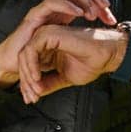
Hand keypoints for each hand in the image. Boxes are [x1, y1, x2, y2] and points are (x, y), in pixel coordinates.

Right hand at [0, 0, 114, 86]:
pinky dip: (67, 5)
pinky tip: (78, 13)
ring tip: (93, 12)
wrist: (14, 64)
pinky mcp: (35, 15)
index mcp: (64, 12)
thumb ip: (80, 39)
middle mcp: (55, 7)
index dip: (99, 1)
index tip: (111, 17)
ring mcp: (45, 9)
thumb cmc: (38, 56)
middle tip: (106, 8)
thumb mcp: (66, 46)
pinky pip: (52, 2)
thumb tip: (102, 40)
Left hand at [13, 23, 130, 104]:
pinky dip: (32, 65)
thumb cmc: (92, 62)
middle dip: (25, 81)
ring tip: (36, 88)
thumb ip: (48, 83)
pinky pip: (31, 49)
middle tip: (32, 96)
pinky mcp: (51, 33)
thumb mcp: (64, 77)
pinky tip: (38, 77)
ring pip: (24, 54)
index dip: (28, 83)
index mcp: (49, 48)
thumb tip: (35, 92)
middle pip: (23, 59)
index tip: (32, 98)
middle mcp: (46, 39)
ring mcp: (48, 34)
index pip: (29, 64)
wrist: (107, 56)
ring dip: (27, 75)